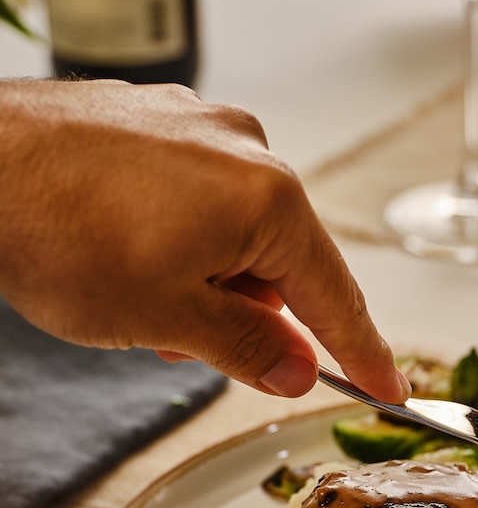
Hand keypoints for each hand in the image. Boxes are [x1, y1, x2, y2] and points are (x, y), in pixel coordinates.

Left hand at [0, 79, 408, 401]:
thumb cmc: (57, 229)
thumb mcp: (168, 318)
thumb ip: (247, 349)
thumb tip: (294, 371)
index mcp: (267, 199)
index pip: (335, 296)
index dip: (363, 351)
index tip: (389, 384)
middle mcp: (246, 151)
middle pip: (281, 262)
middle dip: (248, 314)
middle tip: (199, 346)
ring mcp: (199, 129)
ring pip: (234, 233)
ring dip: (207, 281)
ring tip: (145, 304)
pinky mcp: (156, 123)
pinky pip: (196, 199)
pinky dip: (181, 242)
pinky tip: (134, 260)